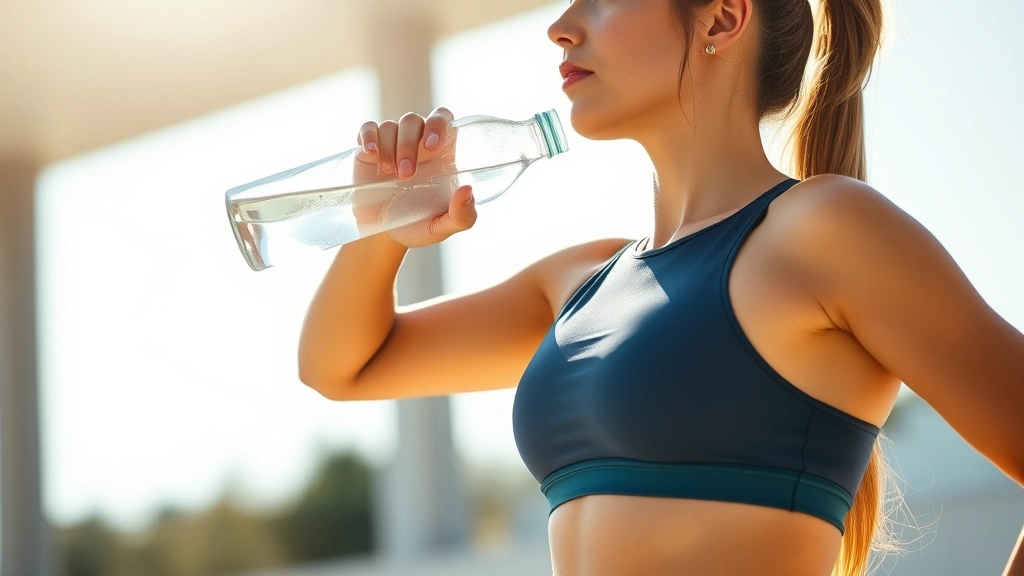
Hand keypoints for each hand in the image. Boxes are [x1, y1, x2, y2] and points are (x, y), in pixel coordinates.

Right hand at [351, 107, 476, 247]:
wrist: (383, 236)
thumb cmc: (418, 226)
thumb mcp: (443, 227)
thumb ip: (462, 215)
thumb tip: (468, 190)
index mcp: (441, 154)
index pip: (443, 119)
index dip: (438, 124)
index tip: (432, 146)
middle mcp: (417, 143)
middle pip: (414, 120)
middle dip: (408, 144)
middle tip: (406, 174)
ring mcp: (392, 144)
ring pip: (391, 125)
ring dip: (390, 147)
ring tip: (390, 174)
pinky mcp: (369, 151)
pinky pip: (369, 129)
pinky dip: (369, 136)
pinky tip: (371, 154)